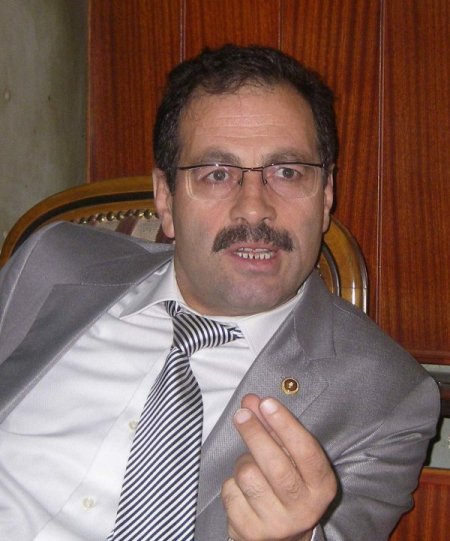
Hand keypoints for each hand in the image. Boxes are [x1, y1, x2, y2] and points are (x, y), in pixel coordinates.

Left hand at [221, 394, 336, 540]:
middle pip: (275, 465)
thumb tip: (251, 401)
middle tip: (242, 413)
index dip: (285, 425)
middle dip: (255, 433)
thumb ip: (274, 429)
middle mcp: (303, 509)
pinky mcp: (249, 532)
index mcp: (321, 486)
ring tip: (249, 466)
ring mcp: (276, 524)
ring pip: (248, 475)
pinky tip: (242, 489)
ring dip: (242, 462)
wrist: (283, 537)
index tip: (267, 403)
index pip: (306, 451)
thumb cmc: (288, 485)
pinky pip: (230, 492)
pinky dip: (231, 483)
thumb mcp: (292, 459)